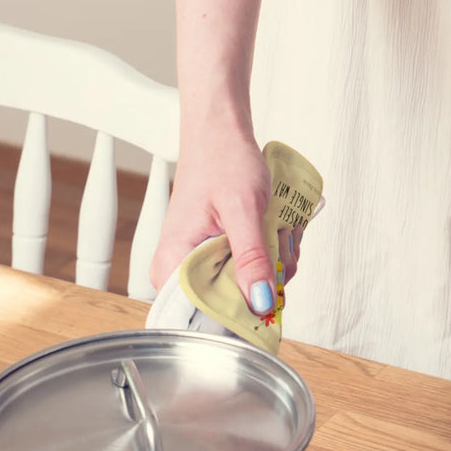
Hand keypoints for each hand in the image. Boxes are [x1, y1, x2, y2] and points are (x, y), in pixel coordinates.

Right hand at [150, 129, 295, 313]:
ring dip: (275, 265)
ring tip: (275, 230)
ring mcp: (202, 265)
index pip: (205, 316)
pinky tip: (274, 233)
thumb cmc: (222, 160)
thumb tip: (261, 302)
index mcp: (173, 265)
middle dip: (266, 280)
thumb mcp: (243, 210)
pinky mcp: (220, 258)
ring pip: (250, 291)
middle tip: (277, 243)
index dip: (243, 312)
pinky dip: (272, 257)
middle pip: (233, 307)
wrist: (221, 133)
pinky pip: (253, 274)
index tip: (270, 288)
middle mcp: (181, 271)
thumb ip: (252, 258)